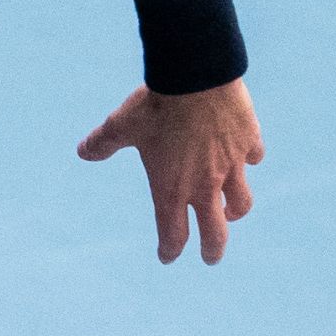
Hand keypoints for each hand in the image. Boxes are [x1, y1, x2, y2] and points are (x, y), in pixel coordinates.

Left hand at [78, 80, 263, 263]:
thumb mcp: (120, 126)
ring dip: (235, 211)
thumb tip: (82, 152)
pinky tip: (245, 157)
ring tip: (230, 212)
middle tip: (210, 258)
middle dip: (212, 250)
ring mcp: (231, 165)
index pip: (172, 232)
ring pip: (241, 201)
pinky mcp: (249, 142)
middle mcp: (204, 184)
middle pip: (215, 232)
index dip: (169, 249)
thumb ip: (102, 144)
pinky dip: (249, 160)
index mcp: (171, 188)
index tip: (167, 257)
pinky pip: (253, 158)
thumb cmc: (154, 106)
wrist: (194, 77)